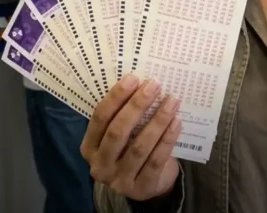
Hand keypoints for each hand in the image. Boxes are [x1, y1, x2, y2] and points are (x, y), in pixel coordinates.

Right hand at [80, 75, 181, 201]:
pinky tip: (176, 122)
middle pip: (117, 132)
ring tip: (171, 101)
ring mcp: (119, 180)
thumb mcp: (121, 135)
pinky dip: (167, 139)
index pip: (100, 118)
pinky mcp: (142, 188)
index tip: (133, 78)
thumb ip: (123, 115)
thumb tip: (141, 83)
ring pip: (139, 147)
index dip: (116, 97)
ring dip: (157, 120)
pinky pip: (156, 160)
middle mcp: (100, 166)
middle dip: (137, 106)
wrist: (147, 184)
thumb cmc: (131, 149)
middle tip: (154, 85)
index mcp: (89, 147)